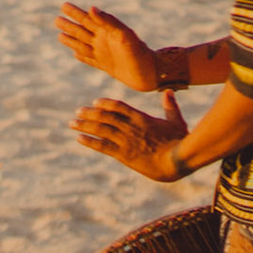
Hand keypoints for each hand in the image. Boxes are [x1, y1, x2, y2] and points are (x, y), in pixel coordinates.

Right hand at [55, 3, 155, 91]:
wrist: (152, 75)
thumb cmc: (140, 54)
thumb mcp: (124, 36)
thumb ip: (108, 22)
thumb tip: (91, 8)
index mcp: (107, 32)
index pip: (87, 19)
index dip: (75, 13)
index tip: (63, 5)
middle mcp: (104, 41)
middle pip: (82, 31)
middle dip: (69, 25)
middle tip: (56, 19)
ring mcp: (104, 54)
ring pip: (82, 44)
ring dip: (71, 40)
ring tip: (60, 35)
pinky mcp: (106, 66)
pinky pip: (90, 60)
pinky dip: (82, 57)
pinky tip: (76, 54)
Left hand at [71, 92, 191, 180]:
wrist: (178, 161)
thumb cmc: (180, 141)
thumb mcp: (176, 121)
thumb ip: (170, 106)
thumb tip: (169, 92)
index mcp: (142, 118)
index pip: (119, 106)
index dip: (106, 104)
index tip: (95, 102)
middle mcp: (131, 127)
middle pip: (105, 117)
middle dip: (90, 114)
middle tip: (78, 111)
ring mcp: (126, 141)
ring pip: (101, 129)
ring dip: (85, 125)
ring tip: (72, 123)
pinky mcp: (124, 155)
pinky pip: (103, 146)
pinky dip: (90, 142)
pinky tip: (79, 138)